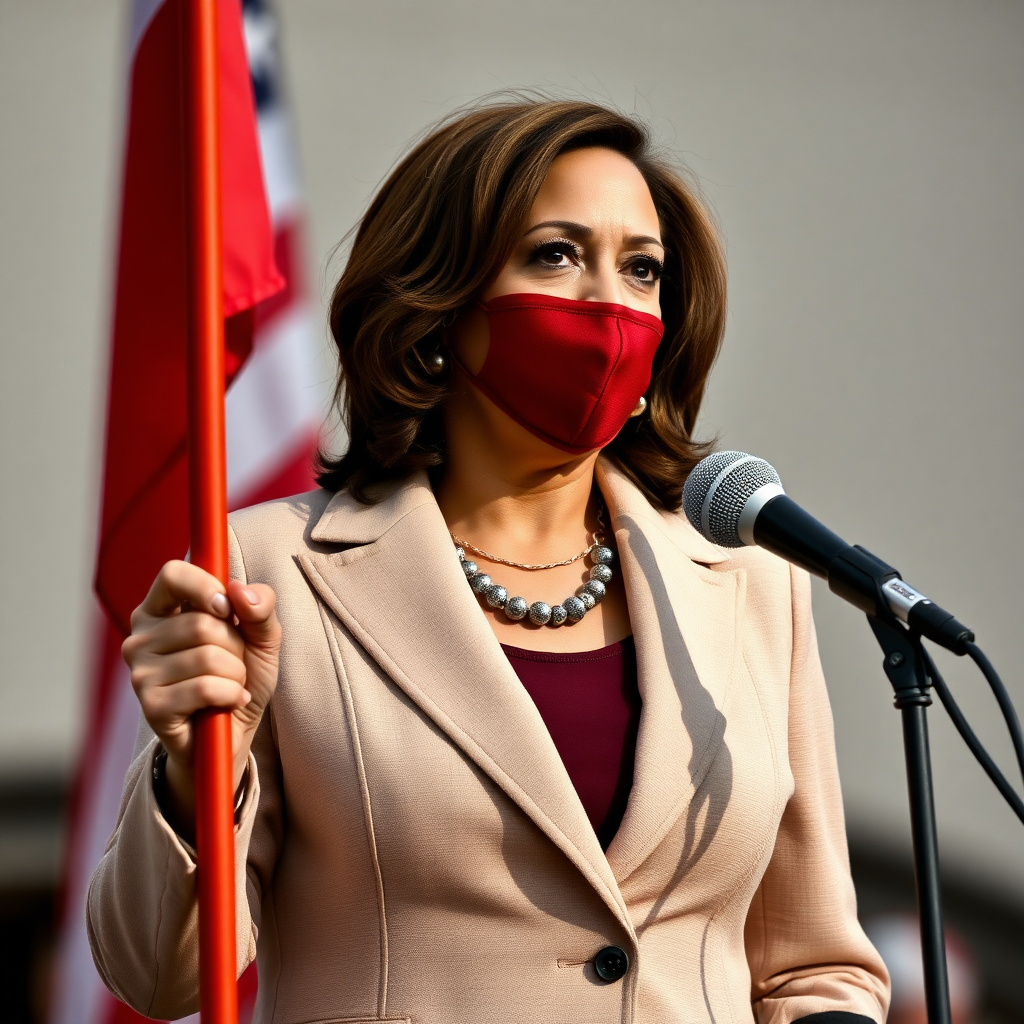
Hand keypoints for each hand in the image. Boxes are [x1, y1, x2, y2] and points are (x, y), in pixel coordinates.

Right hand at [122, 560, 280, 834]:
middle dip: (235, 646)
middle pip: (202, 622)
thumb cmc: (241, 675)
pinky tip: (227, 703)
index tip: (227, 608)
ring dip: (235, 674)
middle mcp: (140, 637)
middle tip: (233, 664)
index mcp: (161, 609)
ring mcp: (140, 672)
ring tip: (228, 685)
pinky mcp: (151, 705)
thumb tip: (239, 592)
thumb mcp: (262, 636)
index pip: (172, 574)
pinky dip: (230, 695)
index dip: (206, 587)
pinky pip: (205, 687)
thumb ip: (261, 606)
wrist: (235, 732)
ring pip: (208, 656)